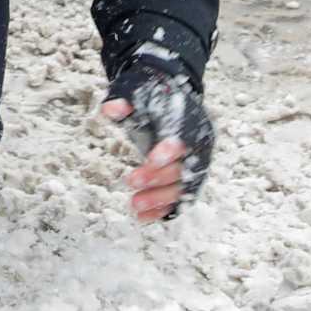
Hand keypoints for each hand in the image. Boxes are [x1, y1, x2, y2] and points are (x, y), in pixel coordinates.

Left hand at [102, 44, 212, 222]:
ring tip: (133, 205)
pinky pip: (180, 198)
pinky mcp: (190, 179)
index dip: (170, 149)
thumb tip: (110, 109)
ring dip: (161, 198)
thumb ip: (124, 101)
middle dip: (159, 177)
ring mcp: (197, 164)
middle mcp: (200, 145)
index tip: (151, 159)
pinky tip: (142, 217)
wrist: (169, 100)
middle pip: (185, 166)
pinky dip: (163, 209)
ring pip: (185, 187)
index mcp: (190, 120)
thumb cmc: (152, 99)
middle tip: (130, 181)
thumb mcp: (136, 93)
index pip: (186, 137)